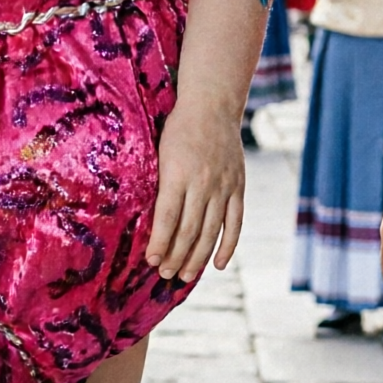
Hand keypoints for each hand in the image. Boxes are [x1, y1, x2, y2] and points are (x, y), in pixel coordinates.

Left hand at [147, 97, 245, 283]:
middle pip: (189, 230)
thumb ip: (158, 184)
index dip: (159, 243)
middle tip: (165, 275)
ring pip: (211, 231)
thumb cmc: (178, 129)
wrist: (212, 107)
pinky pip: (235, 223)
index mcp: (178, 173)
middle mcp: (202, 183)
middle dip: (175, 257)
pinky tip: (218, 264)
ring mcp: (223, 187)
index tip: (151, 262)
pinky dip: (228, 246)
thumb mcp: (159, 152)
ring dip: (197, 257)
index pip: (167, 217)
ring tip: (185, 276)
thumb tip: (144, 220)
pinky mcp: (238, 187)